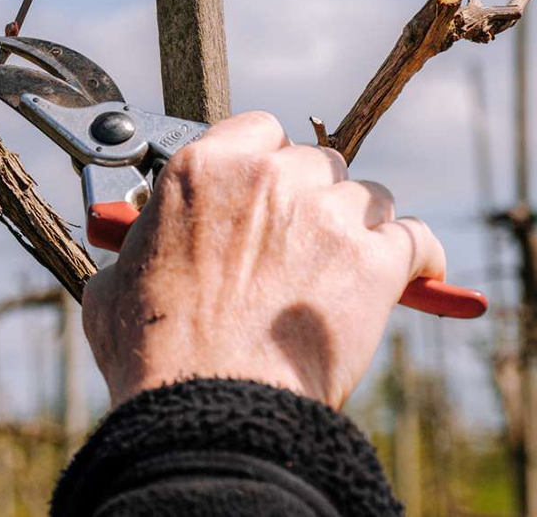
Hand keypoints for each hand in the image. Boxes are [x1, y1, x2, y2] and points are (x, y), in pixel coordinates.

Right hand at [82, 111, 443, 408]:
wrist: (209, 405)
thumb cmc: (152, 354)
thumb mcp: (115, 287)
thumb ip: (136, 254)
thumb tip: (134, 263)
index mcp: (202, 170)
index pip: (259, 131)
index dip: (266, 166)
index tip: (264, 198)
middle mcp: (269, 178)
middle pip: (318, 162)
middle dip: (313, 198)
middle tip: (300, 244)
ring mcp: (326, 216)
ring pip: (370, 197)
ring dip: (360, 228)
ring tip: (346, 271)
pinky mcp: (375, 262)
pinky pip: (418, 240)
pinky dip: (421, 259)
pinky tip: (422, 276)